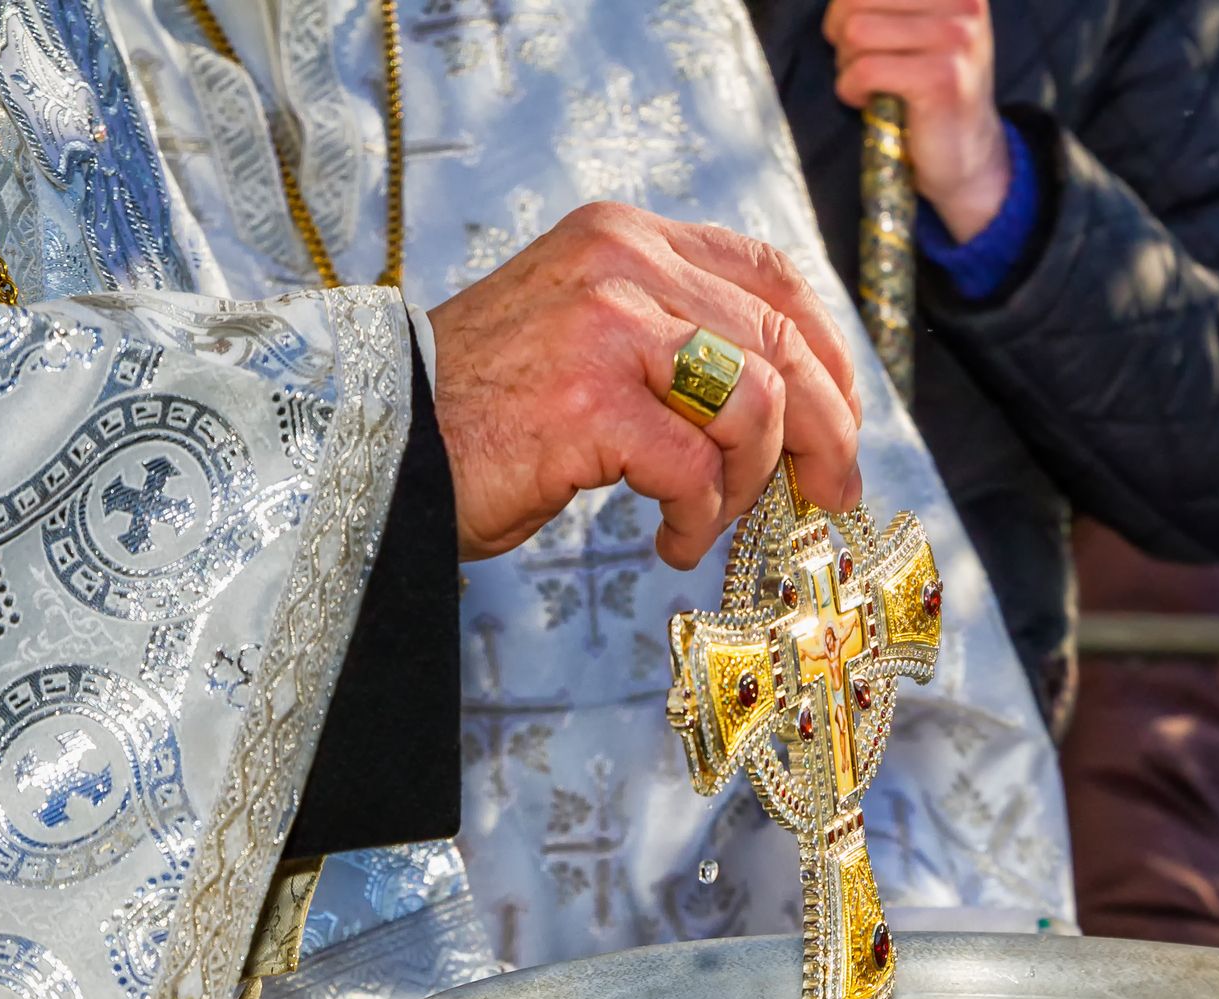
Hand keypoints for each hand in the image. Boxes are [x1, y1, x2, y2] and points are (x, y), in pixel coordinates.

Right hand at [428, 203, 862, 566]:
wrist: (374, 440)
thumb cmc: (484, 407)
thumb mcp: (592, 339)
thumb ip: (680, 345)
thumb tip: (788, 412)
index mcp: (628, 238)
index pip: (773, 276)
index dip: (829, 353)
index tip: (843, 416)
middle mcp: (623, 262)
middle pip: (783, 342)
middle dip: (826, 430)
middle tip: (831, 491)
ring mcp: (607, 326)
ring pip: (755, 404)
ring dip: (751, 483)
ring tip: (712, 521)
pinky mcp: (590, 400)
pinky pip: (696, 468)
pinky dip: (701, 518)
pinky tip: (673, 541)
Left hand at [825, 0, 1010, 243]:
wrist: (967, 154)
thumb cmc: (931, 89)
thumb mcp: (920, 26)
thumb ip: (888, 3)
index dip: (845, 8)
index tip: (859, 37)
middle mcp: (963, 2)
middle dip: (841, 35)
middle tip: (858, 64)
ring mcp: (956, 39)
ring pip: (857, 32)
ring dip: (847, 65)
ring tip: (867, 83)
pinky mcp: (942, 78)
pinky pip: (865, 70)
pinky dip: (851, 89)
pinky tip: (867, 101)